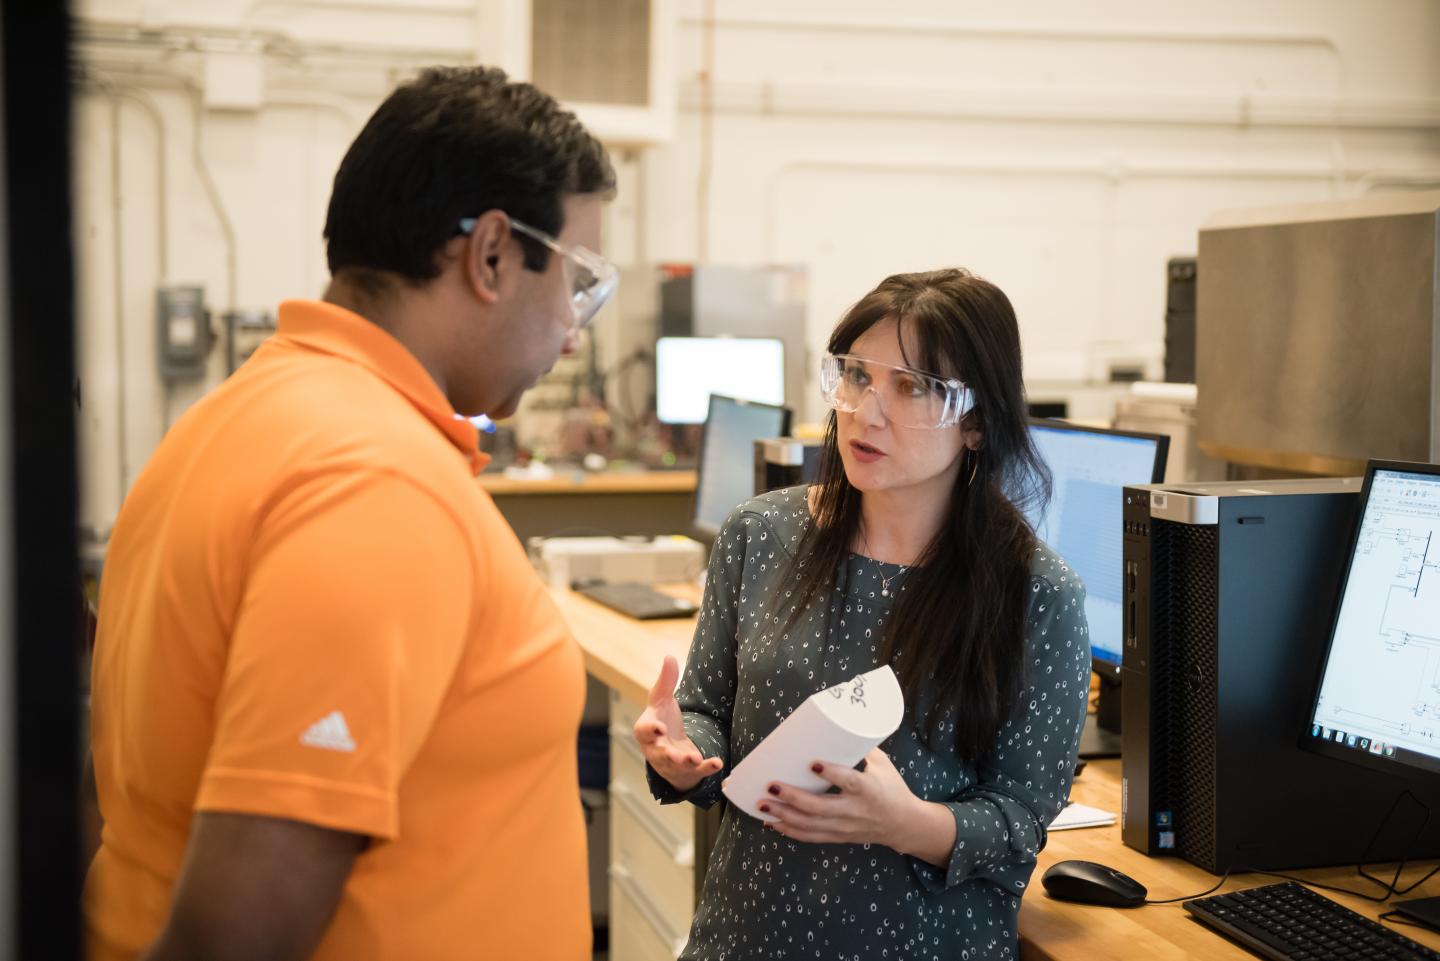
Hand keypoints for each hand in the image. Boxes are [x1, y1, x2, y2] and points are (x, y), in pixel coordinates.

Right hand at [634, 656, 722, 792]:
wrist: (671, 747)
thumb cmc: (662, 721)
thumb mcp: (662, 700)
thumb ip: (666, 681)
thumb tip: (669, 656)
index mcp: (647, 731)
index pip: (644, 731)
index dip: (650, 730)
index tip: (659, 728)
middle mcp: (657, 749)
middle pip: (659, 753)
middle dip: (666, 754)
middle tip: (673, 754)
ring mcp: (672, 763)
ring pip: (676, 766)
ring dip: (685, 762)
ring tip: (695, 758)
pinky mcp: (688, 771)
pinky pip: (697, 772)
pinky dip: (707, 768)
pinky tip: (717, 763)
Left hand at [760, 748, 947, 859]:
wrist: (903, 825)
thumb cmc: (891, 789)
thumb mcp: (882, 765)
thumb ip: (860, 747)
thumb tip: (838, 723)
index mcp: (869, 790)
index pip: (848, 781)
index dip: (830, 774)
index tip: (812, 763)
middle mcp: (855, 811)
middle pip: (820, 808)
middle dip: (792, 798)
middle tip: (770, 786)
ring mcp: (845, 827)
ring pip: (810, 825)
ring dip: (783, 816)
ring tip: (762, 805)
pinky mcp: (839, 836)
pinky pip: (811, 836)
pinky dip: (790, 831)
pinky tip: (772, 823)